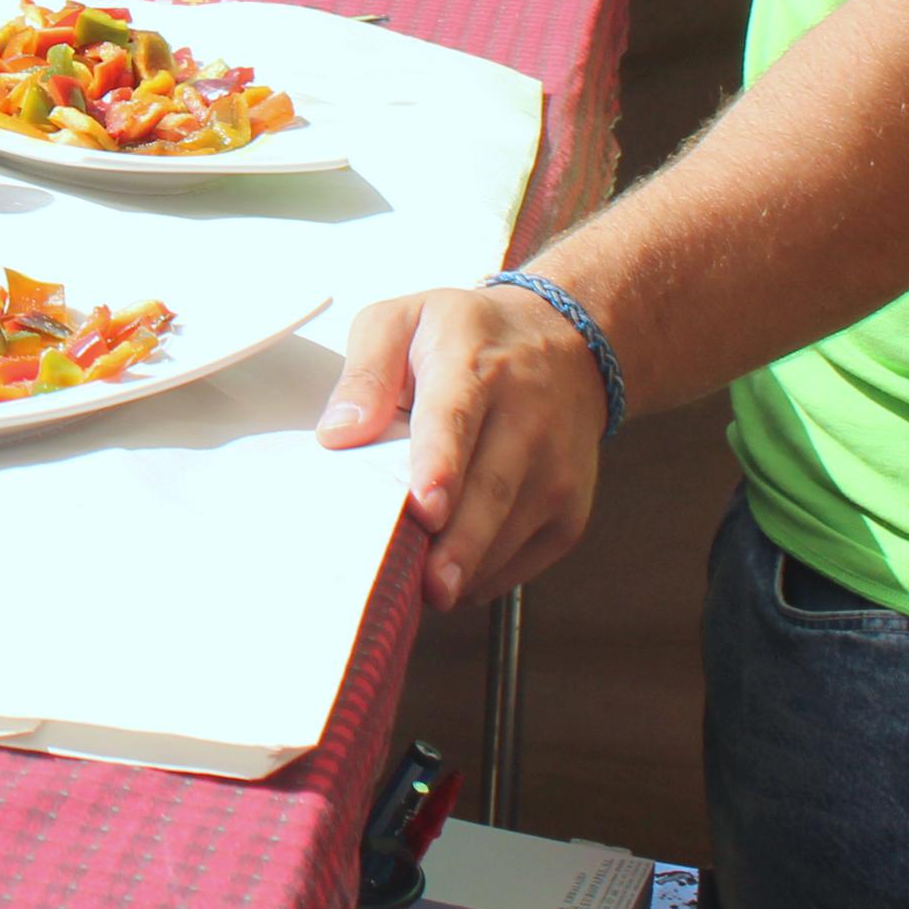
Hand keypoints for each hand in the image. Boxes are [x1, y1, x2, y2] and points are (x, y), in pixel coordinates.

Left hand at [314, 284, 609, 609]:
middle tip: (427, 586)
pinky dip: (484, 574)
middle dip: (459, 545)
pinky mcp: (569, 511)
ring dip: (466, 566)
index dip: (441, 466)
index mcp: (473, 365)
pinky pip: (523, 560)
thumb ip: (365, 373)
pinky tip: (450, 571)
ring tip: (422, 587)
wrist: (566, 344)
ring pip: (509, 533)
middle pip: (491, 492)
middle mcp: (526, 419)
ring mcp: (555, 470)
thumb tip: (338, 433)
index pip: (456, 420)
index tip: (424, 506)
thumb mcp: (401, 321)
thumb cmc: (468, 336)